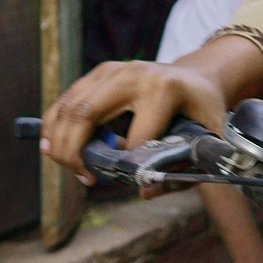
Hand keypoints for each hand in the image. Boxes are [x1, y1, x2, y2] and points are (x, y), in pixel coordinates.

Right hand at [39, 59, 230, 182]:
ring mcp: (112, 70)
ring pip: (69, 108)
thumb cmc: (203, 108)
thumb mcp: (208, 135)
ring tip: (72, 168)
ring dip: (61, 142)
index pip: (134, 137)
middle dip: (74, 153)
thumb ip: (186, 167)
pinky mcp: (99, 72)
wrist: (197, 76)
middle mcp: (132, 75)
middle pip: (85, 116)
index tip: (126, 181)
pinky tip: (54, 148)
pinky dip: (55, 126)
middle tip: (84, 178)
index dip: (126, 166)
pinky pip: (66, 100)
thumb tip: (145, 192)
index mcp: (163, 89)